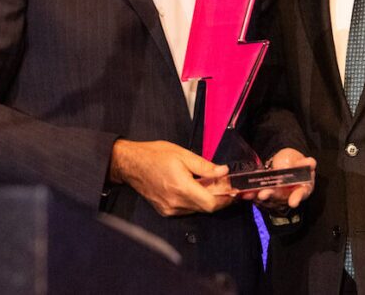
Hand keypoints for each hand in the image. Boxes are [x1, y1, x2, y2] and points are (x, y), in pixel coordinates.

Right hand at [108, 139, 232, 216]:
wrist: (130, 164)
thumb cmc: (155, 155)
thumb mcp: (183, 154)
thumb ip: (205, 165)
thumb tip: (224, 172)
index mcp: (181, 187)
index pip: (211, 203)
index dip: (226, 199)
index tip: (234, 191)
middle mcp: (175, 203)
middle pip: (206, 208)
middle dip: (219, 198)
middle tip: (225, 184)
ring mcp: (170, 209)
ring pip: (197, 209)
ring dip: (207, 199)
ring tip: (211, 184)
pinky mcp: (165, 210)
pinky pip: (187, 209)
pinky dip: (195, 201)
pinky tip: (196, 188)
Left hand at [244, 147, 315, 213]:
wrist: (285, 162)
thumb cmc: (296, 162)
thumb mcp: (301, 160)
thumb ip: (305, 163)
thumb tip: (311, 162)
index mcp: (302, 188)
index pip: (301, 194)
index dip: (297, 198)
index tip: (293, 202)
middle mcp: (289, 195)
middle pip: (280, 197)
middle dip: (271, 196)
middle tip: (263, 194)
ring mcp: (277, 196)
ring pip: (267, 198)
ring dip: (258, 196)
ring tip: (251, 194)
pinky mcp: (265, 195)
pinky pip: (258, 196)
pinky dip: (252, 195)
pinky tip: (245, 193)